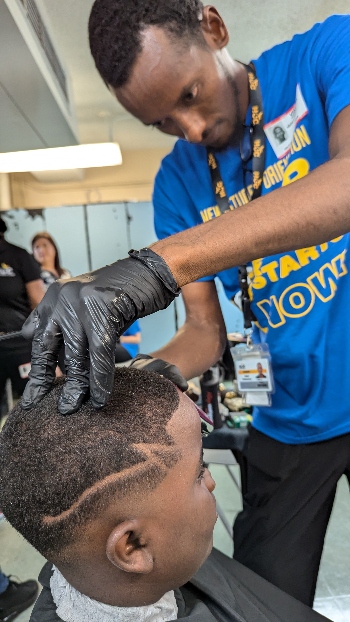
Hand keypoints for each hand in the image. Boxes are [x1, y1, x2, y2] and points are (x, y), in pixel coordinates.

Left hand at [21, 249, 178, 414]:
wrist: (152, 271)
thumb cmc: (123, 291)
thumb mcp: (86, 302)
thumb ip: (63, 320)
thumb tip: (36, 342)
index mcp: (55, 296)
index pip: (37, 336)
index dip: (38, 366)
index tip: (35, 391)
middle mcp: (64, 298)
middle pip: (51, 348)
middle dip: (48, 380)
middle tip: (49, 404)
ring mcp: (82, 305)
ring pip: (76, 356)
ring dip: (77, 386)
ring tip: (74, 406)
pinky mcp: (103, 314)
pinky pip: (99, 356)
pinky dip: (100, 381)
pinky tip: (100, 397)